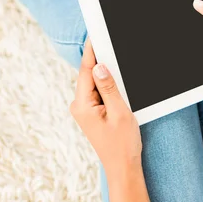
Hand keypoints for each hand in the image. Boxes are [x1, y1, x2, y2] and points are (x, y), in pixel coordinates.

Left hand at [70, 39, 141, 178]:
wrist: (123, 168)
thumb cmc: (122, 144)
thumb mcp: (120, 113)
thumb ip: (109, 88)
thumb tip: (99, 66)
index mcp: (83, 106)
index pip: (86, 71)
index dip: (92, 51)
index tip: (96, 34)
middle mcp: (79, 106)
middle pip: (89, 74)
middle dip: (99, 58)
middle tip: (109, 39)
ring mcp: (85, 110)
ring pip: (95, 82)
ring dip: (105, 72)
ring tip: (116, 55)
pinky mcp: (92, 112)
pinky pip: (98, 92)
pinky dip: (107, 84)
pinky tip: (117, 78)